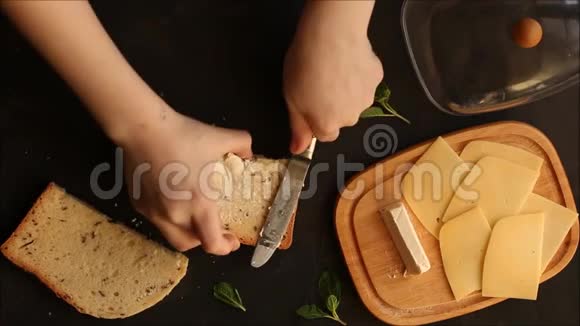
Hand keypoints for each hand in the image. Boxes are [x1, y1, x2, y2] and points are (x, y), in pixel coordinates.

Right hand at [121, 104, 251, 253]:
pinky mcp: (139, 205)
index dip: (225, 247)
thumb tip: (248, 154)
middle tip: (214, 226)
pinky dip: (168, 217)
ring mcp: (154, 212)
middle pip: (191, 244)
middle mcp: (175, 215)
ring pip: (172, 235)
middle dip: (205, 239)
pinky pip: (156, 219)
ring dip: (186, 231)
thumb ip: (242, 145)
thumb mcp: (220, 138)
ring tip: (193, 215)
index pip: (212, 244)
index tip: (232, 240)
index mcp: (199, 204)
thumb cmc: (182, 135)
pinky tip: (172, 199)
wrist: (142, 128)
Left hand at [283, 0, 382, 153]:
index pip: (324, 134)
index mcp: (328, 126)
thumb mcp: (291, 100)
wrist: (331, 36)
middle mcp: (351, 118)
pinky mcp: (377, 78)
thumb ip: (298, 128)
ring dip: (347, 91)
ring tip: (334, 69)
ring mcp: (368, 98)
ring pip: (355, 100)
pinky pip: (366, 82)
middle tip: (320, 82)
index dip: (315, 118)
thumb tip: (297, 150)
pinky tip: (347, 60)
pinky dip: (358, 75)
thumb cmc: (305, 67)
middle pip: (341, 118)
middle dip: (332, 105)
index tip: (309, 101)